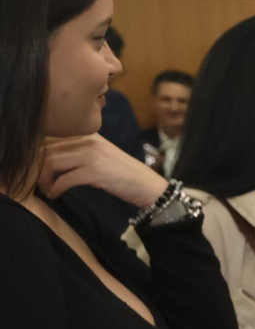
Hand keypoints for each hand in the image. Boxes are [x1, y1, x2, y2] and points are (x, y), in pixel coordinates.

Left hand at [37, 134, 168, 207]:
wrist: (146, 184)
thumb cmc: (122, 172)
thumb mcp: (100, 153)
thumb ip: (79, 148)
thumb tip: (49, 153)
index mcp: (88, 133)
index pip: (51, 134)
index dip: (36, 151)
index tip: (33, 165)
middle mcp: (88, 140)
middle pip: (46, 148)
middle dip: (35, 167)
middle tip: (35, 180)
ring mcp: (92, 155)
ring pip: (51, 162)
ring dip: (42, 179)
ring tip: (44, 188)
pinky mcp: (95, 172)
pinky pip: (64, 179)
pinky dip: (55, 189)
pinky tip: (55, 195)